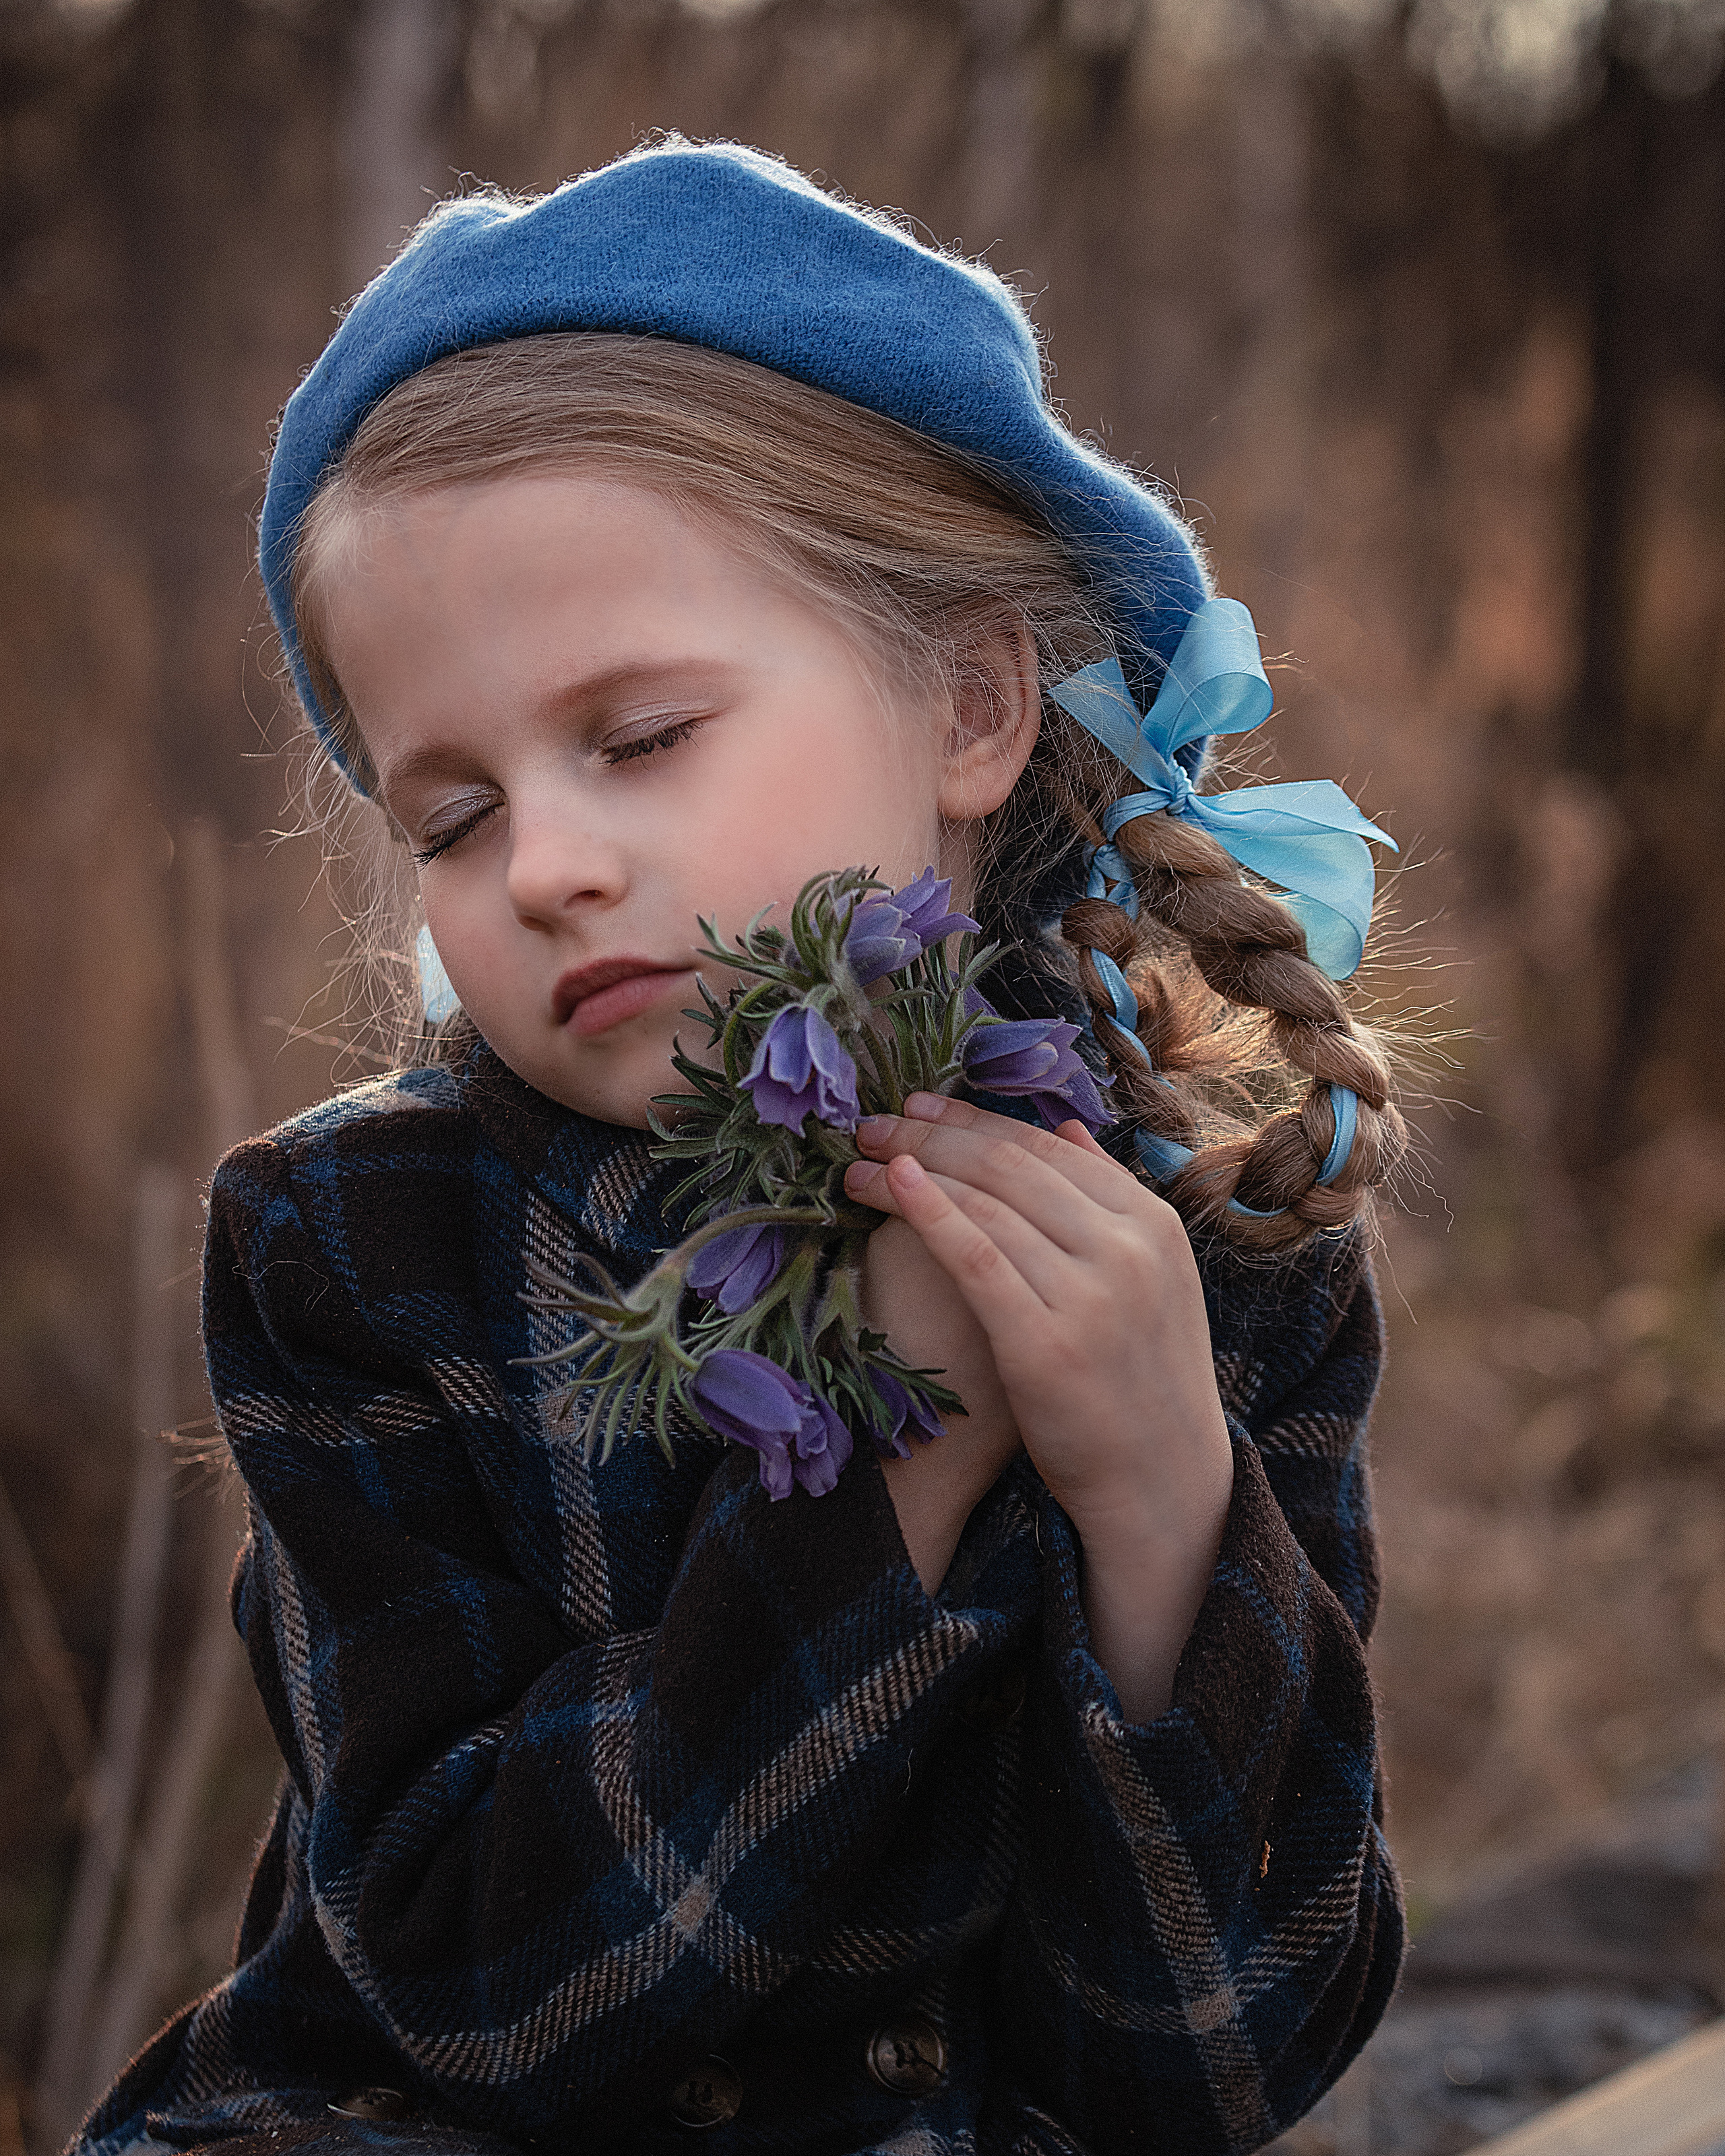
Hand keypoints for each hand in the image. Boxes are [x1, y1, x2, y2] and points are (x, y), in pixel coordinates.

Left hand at [844, 1093, 1234, 1718]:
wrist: (1164, 1483)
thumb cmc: (1141, 1382)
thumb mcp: (1151, 1279)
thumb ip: (1109, 1201)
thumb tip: (1066, 1128)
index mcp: (1151, 1222)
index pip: (1048, 1148)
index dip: (976, 1121)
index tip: (919, 1106)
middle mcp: (1126, 1247)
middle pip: (1011, 1166)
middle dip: (934, 1135)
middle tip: (873, 1121)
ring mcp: (1090, 1294)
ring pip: (988, 1204)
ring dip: (915, 1169)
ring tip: (860, 1159)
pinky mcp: (1045, 1343)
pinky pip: (977, 1258)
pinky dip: (931, 1215)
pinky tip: (892, 1187)